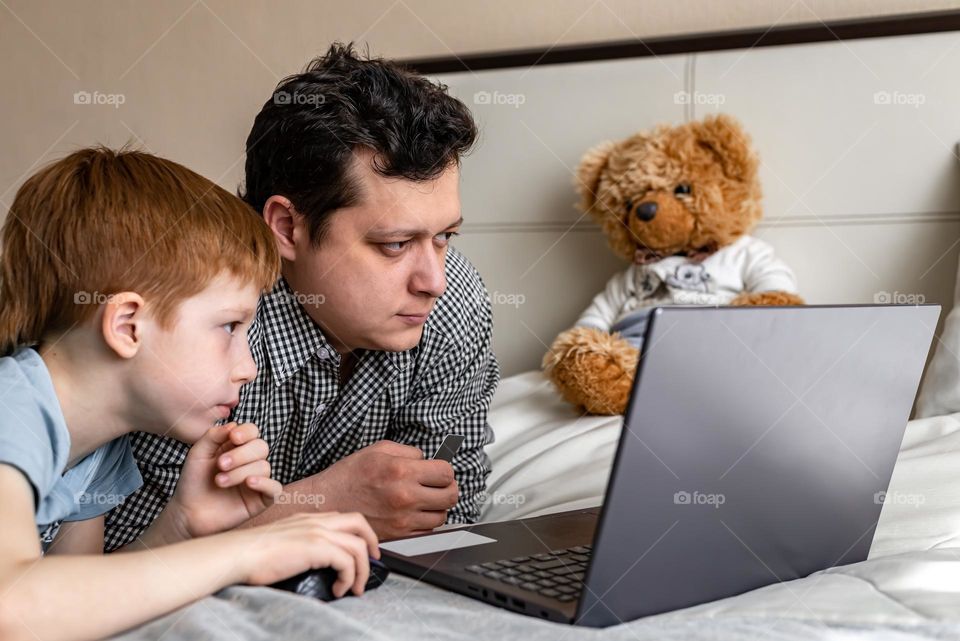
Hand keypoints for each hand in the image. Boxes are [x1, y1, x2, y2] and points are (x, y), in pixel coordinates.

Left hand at [169, 423, 281, 538]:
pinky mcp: (260, 500)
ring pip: (264, 467)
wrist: (187, 513)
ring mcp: (256, 481)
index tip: (233, 438)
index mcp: (236, 448)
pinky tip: (249, 484)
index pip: (253, 432)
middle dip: (241, 454)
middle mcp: (249, 462)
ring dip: (241, 472)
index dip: (247, 432)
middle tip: (221, 465)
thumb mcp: (197, 454)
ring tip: (219, 482)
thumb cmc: (192, 483)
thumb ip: (213, 436)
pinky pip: (275, 488)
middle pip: (261, 447)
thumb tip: (233, 425)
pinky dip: (265, 483)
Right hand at [239, 512, 379, 596]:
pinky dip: (349, 579)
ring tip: (355, 587)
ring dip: (362, 570)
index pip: (344, 518)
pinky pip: (348, 562)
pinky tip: (338, 590)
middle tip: (374, 562)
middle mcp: (316, 521)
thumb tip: (316, 563)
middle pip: (359, 523)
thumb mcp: (283, 541)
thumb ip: (301, 544)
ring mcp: (317, 532)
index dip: (360, 533)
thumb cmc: (251, 554)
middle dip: (372, 543)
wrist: (237, 554)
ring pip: (358, 546)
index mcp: (308, 518)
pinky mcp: (316, 547)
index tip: (365, 551)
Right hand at [312, 440, 458, 539]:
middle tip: (439, 484)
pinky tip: (415, 512)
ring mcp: (403, 519)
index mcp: (401, 471)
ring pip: (442, 516)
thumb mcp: (377, 450)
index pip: (446, 473)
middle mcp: (405, 497)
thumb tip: (427, 458)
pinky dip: (426, 521)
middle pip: (450, 496)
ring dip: (438, 506)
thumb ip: (407, 451)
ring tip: (426, 499)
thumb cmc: (349, 476)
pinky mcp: (398, 534)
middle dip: (448, 487)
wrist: (326, 504)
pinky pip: (427, 530)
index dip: (446, 470)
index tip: (440, 470)